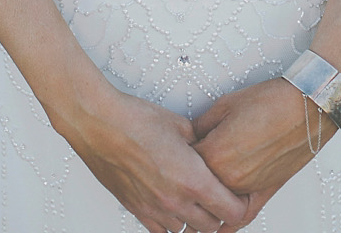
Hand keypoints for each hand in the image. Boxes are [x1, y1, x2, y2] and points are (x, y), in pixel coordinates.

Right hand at [54, 82, 250, 232]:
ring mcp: (155, 209)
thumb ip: (200, 142)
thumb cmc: (135, 120)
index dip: (240, 204)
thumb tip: (209, 146)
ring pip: (187, 231)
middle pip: (212, 226)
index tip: (240, 194)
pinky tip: (171, 208)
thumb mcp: (180, 124)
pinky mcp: (137, 209)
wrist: (99, 123)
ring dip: (195, 219)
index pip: (232, 212)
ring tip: (194, 199)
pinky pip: (161, 232)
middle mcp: (176, 201)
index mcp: (192, 179)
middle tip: (219, 195)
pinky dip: (171, 223)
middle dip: (220, 212)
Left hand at [192, 77, 337, 226]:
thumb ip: (201, 126)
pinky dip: (227, 223)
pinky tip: (217, 228)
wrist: (305, 108)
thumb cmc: (270, 102)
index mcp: (215, 154)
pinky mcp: (262, 194)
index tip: (176, 147)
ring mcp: (247, 189)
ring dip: (206, 195)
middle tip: (185, 162)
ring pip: (215, 201)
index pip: (183, 163)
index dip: (179, 153)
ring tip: (195, 190)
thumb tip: (188, 137)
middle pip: (197, 184)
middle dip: (190, 174)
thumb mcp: (225, 105)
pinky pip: (239, 217)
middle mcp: (229, 178)